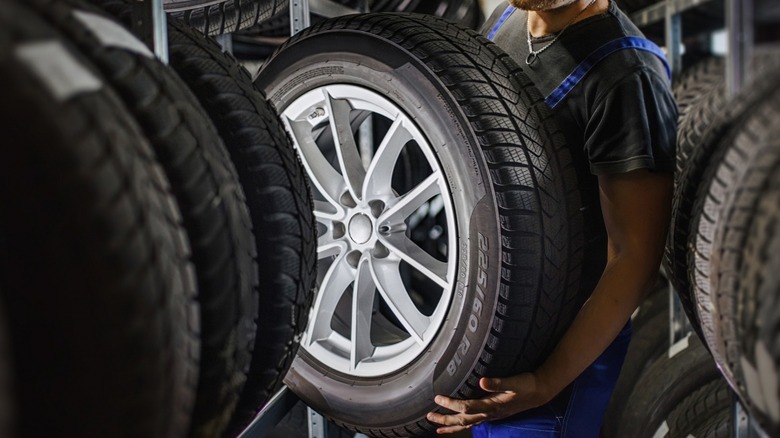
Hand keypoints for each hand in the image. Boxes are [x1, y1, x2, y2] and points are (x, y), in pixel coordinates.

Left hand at [426, 373, 552, 434]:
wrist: (538, 392)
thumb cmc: (525, 385)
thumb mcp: (512, 382)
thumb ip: (497, 382)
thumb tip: (482, 381)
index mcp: (491, 405)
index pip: (466, 407)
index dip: (451, 403)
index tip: (438, 397)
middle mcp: (489, 414)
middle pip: (462, 420)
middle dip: (445, 419)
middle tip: (430, 416)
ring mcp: (490, 416)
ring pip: (466, 424)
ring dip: (450, 425)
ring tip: (436, 426)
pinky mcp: (491, 415)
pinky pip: (473, 423)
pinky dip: (462, 425)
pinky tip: (455, 426)